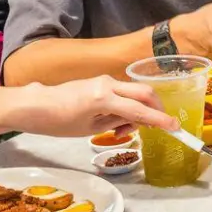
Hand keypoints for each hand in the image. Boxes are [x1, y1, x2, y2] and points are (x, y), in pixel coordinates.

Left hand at [12, 76, 177, 136]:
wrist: (35, 105)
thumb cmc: (57, 121)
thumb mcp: (88, 129)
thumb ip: (115, 122)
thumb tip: (134, 122)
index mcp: (103, 99)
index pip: (139, 110)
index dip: (160, 120)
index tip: (175, 128)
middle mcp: (107, 84)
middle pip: (145, 92)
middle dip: (157, 108)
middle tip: (157, 126)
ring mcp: (104, 80)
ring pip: (135, 92)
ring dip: (140, 110)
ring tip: (123, 130)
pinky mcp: (101, 82)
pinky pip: (124, 92)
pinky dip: (129, 106)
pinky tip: (117, 121)